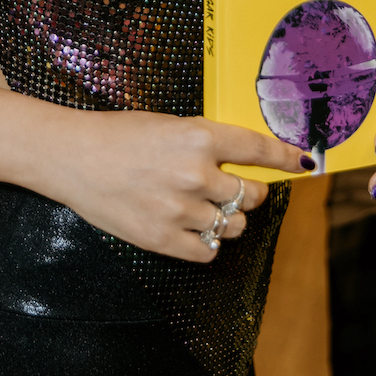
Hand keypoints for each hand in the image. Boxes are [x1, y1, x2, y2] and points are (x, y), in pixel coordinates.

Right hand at [54, 110, 312, 262]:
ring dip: (227, 219)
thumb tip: (244, 159)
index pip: (258, 150)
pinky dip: (206, 242)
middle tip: (235, 190)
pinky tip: (190, 227)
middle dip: (251, 194)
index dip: (285, 157)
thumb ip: (205, 142)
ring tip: (202, 208)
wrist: (73, 157)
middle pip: (253, 195)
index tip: (302, 162)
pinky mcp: (164, 239)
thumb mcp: (168, 124)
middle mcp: (196, 173)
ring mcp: (181, 210)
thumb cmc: (118, 134)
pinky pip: (209, 251)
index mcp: (198, 136)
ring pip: (234, 226)